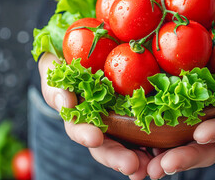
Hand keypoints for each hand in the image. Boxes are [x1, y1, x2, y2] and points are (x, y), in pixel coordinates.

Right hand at [39, 53, 150, 178]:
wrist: (84, 47)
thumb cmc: (64, 58)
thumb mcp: (52, 66)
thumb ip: (54, 84)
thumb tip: (66, 105)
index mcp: (76, 113)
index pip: (78, 128)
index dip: (85, 134)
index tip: (95, 138)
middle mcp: (96, 121)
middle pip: (104, 146)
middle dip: (116, 157)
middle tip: (131, 165)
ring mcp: (117, 119)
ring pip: (126, 144)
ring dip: (136, 158)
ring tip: (149, 167)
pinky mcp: (137, 112)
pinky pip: (146, 129)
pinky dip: (154, 143)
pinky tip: (163, 152)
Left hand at [147, 54, 214, 178]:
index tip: (201, 134)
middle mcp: (214, 125)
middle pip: (202, 148)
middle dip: (184, 158)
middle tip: (164, 167)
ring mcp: (193, 121)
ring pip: (179, 143)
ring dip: (164, 156)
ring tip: (149, 166)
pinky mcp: (173, 112)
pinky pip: (161, 128)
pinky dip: (151, 141)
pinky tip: (137, 147)